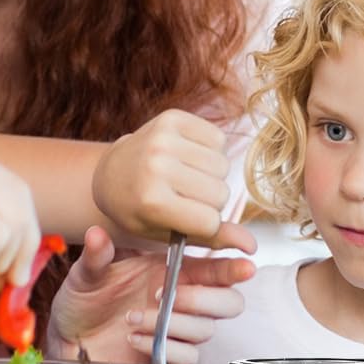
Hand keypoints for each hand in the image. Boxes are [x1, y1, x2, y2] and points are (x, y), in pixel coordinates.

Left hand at [47, 226, 254, 363]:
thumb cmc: (84, 300)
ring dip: (173, 323)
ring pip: (206, 330)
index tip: (247, 264)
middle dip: (205, 299)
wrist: (68, 338)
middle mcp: (183, 299)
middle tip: (166, 295)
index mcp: (173, 271)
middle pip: (229, 302)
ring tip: (133, 317)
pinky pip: (187, 356)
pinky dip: (164, 346)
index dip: (235, 266)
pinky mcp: (169, 357)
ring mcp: (178, 330)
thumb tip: (96, 233)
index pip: (216, 268)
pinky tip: (135, 337)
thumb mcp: (86, 273)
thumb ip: (97, 255)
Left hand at [92, 110, 256, 251]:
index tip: (186, 219)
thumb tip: (252, 245)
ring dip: (211, 175)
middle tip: (184, 197)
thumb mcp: (168, 233)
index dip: (205, 224)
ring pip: (223, 165)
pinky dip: (210, 150)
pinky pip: (218, 138)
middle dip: (210, 201)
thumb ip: (213, 238)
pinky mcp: (172, 118)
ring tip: (187, 177)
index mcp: (152, 201)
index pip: (210, 220)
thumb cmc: (140, 210)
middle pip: (220, 193)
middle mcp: (157, 166)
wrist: (111, 173)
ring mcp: (163, 138)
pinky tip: (189, 157)